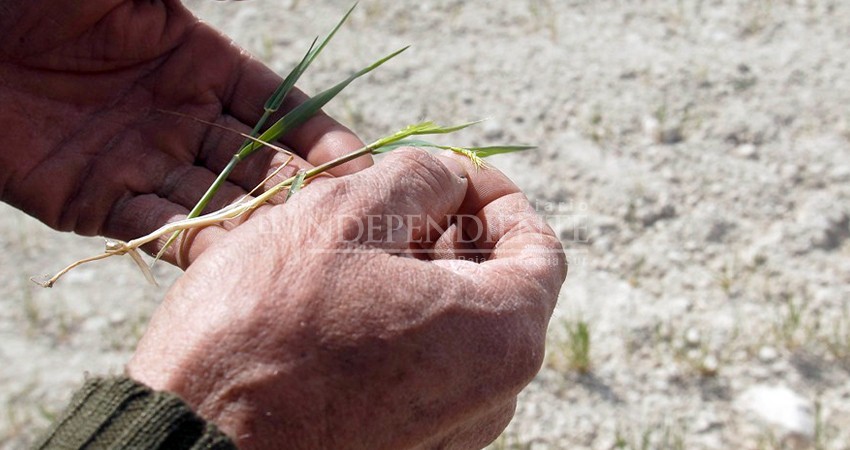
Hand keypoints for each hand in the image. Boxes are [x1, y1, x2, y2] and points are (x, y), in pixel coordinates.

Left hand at [0, 0, 367, 264]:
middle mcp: (177, 116)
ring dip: (256, 227)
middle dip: (300, 191)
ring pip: (215, 201)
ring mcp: (138, 160)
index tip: (362, 166)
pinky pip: (152, 228)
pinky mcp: (92, 201)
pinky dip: (191, 246)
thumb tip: (285, 5)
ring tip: (300, 253)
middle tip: (344, 224)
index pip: (277, 105)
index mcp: (196, 60)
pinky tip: (233, 264)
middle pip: (255, 161)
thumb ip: (187, 9)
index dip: (320, 135)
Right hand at [127, 149, 566, 448]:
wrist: (189, 447)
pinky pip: (423, 370)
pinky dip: (400, 323)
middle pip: (497, 291)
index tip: (457, 172)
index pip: (538, 248)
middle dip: (454, 233)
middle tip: (396, 200)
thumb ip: (420, 179)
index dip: (499, 196)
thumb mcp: (344, 215)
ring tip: (359, 244)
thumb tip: (450, 182)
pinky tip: (342, 301)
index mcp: (500, 336)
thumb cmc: (265, 324)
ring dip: (421, 276)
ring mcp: (449, 433)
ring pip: (454, 330)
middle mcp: (491, 397)